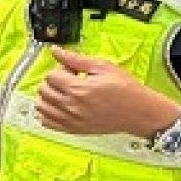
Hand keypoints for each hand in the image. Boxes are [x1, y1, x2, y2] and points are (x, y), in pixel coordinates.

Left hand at [35, 46, 180, 137]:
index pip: (50, 75)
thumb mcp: (103, 67)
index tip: (71, 70)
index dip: (60, 69)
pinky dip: (47, 113)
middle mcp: (71, 106)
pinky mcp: (73, 130)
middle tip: (69, 80)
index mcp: (79, 89)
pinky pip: (46, 122)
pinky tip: (59, 106)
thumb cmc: (125, 90)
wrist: (139, 112)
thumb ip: (75, 59)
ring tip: (63, 92)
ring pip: (41, 106)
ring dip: (47, 96)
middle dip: (53, 81)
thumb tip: (56, 51)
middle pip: (43, 90)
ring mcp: (70, 120)